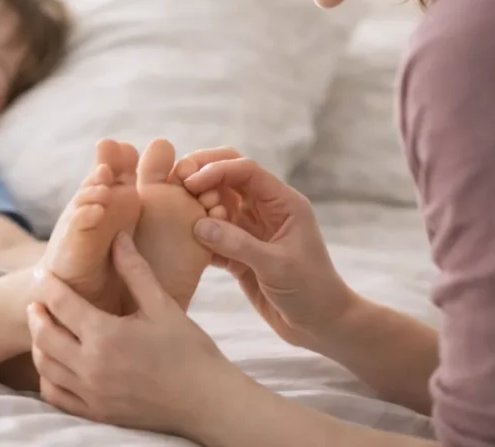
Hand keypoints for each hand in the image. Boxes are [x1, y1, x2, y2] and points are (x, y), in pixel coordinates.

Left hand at [27, 232, 235, 437]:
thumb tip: (118, 236)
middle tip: (38, 301)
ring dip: (39, 344)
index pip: (61, 304)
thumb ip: (134, 270)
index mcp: (106, 335)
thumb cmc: (188, 349)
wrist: (206, 400)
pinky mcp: (96, 412)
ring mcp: (92, 393)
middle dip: (37, 315)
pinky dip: (48, 377)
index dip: (48, 285)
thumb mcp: (161, 304)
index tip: (42, 273)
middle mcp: (92, 366)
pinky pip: (56, 395)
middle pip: (44, 336)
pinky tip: (56, 363)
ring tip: (45, 328)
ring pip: (45, 366)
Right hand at [177, 148, 357, 351]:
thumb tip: (198, 225)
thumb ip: (238, 244)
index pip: (245, 170)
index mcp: (282, 203)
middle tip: (175, 184)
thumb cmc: (310, 291)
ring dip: (196, 204)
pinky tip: (180, 238)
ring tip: (177, 215)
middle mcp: (264, 209)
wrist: (319, 325)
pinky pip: (211, 233)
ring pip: (216, 202)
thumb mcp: (277, 265)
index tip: (191, 183)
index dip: (216, 169)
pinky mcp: (237, 251)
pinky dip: (196, 233)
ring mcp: (249, 229)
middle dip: (201, 174)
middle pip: (227, 176)